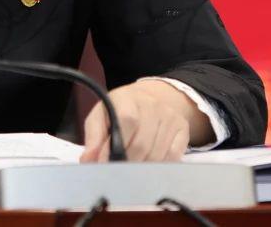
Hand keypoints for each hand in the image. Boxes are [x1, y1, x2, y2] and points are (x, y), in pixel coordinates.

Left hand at [79, 79, 210, 162]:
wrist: (150, 98)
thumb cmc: (119, 109)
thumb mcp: (101, 115)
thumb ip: (93, 137)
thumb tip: (88, 160)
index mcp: (127, 98)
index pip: (126, 120)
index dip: (116, 146)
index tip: (106, 162)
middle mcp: (152, 105)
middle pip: (141, 143)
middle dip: (127, 163)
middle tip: (118, 172)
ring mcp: (170, 116)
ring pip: (156, 154)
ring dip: (141, 168)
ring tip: (131, 169)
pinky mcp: (183, 129)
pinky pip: (172, 157)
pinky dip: (158, 167)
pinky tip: (148, 165)